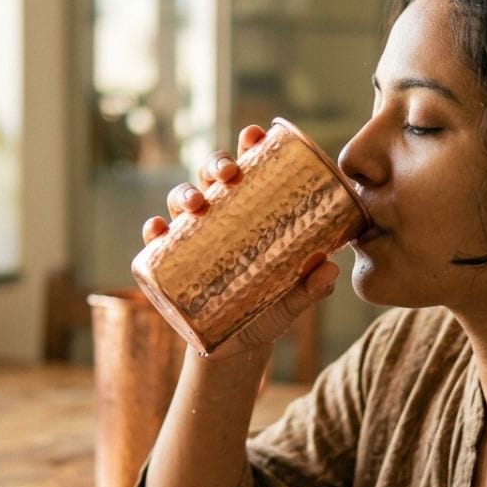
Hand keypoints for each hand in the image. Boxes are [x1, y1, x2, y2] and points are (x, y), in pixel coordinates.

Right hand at [141, 125, 340, 358]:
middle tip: (229, 174)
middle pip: (212, 176)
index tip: (255, 134)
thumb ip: (312, 288)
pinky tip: (158, 228)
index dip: (249, 145)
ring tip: (196, 204)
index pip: (251, 169)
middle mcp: (220, 217)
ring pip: (182, 200)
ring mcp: (193, 238)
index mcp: (251, 212)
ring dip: (184, 193)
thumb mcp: (293, 301)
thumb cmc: (268, 313)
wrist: (237, 351)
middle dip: (216, 165)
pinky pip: (157, 241)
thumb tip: (332, 269)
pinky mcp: (171, 264)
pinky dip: (154, 230)